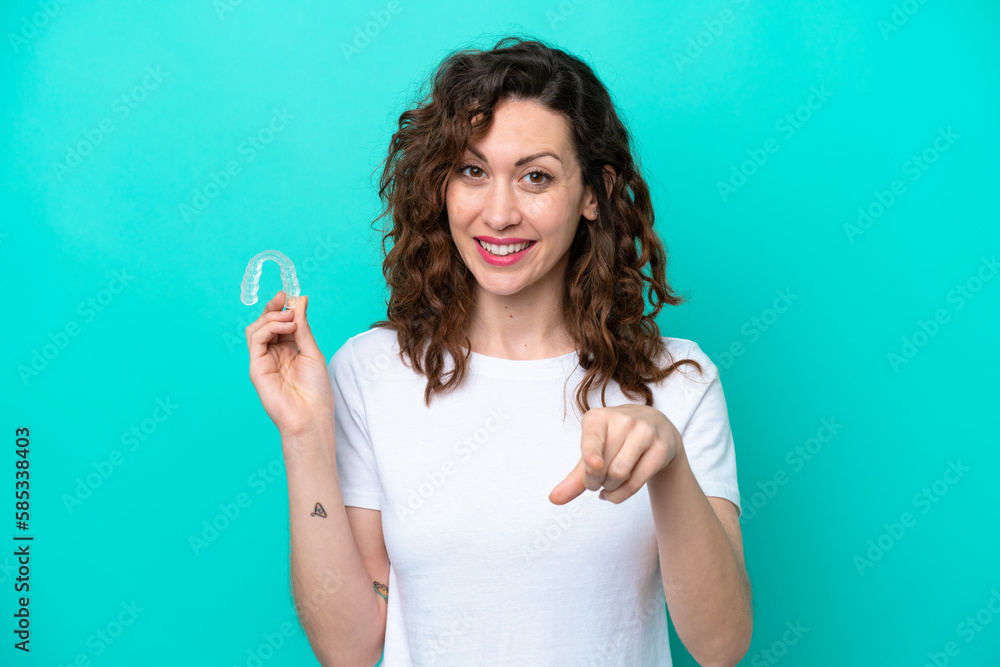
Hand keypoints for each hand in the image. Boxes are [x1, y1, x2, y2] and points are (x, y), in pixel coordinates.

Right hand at [246, 291, 333, 437]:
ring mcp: (264, 360)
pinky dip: (269, 327)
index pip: (280, 322)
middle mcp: (274, 353)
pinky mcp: (256, 367)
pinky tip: (285, 326)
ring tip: (289, 317)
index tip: (291, 293)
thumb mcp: (312, 351)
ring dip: (272, 316)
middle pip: (265, 322)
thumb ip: (303, 327)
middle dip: (274, 307)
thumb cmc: (316, 390)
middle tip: (286, 298)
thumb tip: (299, 299)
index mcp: (288, 349)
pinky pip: (256, 339)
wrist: (311, 415)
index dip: (283, 307)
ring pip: (257, 328)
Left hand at [549, 405, 681, 504]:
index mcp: (599, 417)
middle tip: (596, 481)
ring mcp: (645, 432)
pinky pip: (637, 482)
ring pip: (620, 475)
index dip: (592, 454)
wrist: (656, 427)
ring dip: (609, 489)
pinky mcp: (661, 448)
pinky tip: (616, 493)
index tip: (594, 464)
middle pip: (603, 467)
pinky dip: (621, 495)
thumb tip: (554, 499)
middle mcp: (623, 420)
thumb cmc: (616, 441)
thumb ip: (575, 477)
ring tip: (608, 484)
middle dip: (595, 482)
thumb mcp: (593, 452)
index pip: (592, 440)